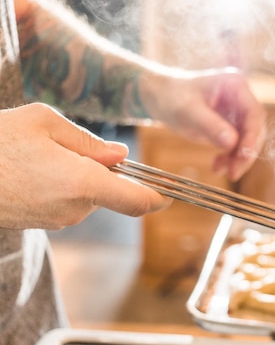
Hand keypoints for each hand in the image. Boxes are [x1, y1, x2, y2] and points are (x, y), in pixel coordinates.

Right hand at [0, 103, 171, 229]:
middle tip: (68, 145)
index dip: (159, 197)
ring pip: (88, 195)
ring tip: (40, 154)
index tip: (171, 192)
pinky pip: (68, 202)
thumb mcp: (44, 122)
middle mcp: (77, 208)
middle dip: (104, 171)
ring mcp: (59, 219)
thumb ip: (89, 142)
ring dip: (79, 176)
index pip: (140, 201)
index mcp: (85, 183)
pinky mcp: (43, 223)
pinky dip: (63, 185)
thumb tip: (118, 156)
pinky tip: (32, 169)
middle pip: (112, 192)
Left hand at [140, 68, 266, 180]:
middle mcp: (241, 98)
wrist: (161, 97)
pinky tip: (217, 166)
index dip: (252, 136)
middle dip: (246, 152)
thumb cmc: (173, 97)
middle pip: (255, 129)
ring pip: (248, 140)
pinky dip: (230, 158)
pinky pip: (238, 145)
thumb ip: (210, 125)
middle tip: (234, 171)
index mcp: (235, 86)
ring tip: (222, 170)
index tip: (244, 155)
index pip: (254, 113)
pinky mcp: (232, 125)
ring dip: (238, 158)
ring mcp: (237, 112)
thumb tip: (231, 143)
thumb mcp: (188, 111)